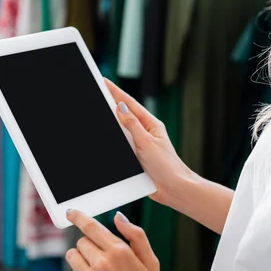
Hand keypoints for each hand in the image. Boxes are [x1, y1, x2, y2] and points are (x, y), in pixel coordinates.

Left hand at [65, 210, 159, 270]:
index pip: (92, 226)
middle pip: (82, 240)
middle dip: (90, 246)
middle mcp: (102, 263)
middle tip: (104, 261)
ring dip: (81, 260)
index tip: (70, 212)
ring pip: (72, 255)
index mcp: (120, 252)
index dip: (79, 217)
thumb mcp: (151, 264)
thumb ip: (136, 236)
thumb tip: (118, 217)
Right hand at [104, 79, 194, 205]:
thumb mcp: (147, 142)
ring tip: (97, 108)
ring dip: (110, 121)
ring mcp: (140, 144)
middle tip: (97, 91)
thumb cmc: (167, 166)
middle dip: (110, 102)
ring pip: (120, 129)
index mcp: (151, 124)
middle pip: (124, 114)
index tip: (104, 81)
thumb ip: (132, 125)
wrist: (174, 189)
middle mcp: (145, 132)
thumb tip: (120, 108)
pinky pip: (121, 145)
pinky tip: (105, 135)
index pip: (130, 104)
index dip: (116, 92)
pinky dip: (113, 139)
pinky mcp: (135, 157)